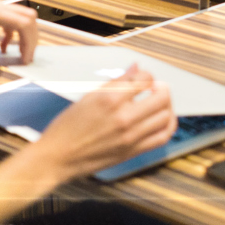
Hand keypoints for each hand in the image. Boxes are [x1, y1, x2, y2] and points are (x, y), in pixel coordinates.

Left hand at [0, 0, 37, 73]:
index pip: (23, 24)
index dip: (29, 43)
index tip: (26, 59)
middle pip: (28, 17)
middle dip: (31, 38)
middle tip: (26, 57)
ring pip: (22, 15)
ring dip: (23, 34)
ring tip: (17, 53)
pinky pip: (11, 17)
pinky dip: (13, 32)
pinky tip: (2, 45)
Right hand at [31, 64, 176, 183]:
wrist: (57, 157)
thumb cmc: (68, 127)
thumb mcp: (89, 96)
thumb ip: (117, 81)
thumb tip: (135, 68)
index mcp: (111, 99)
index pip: (145, 79)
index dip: (147, 75)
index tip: (143, 78)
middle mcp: (123, 117)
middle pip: (162, 97)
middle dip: (161, 88)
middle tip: (155, 89)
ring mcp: (130, 136)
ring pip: (165, 116)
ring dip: (166, 106)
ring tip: (158, 103)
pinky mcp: (132, 151)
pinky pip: (162, 137)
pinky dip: (167, 125)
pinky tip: (162, 120)